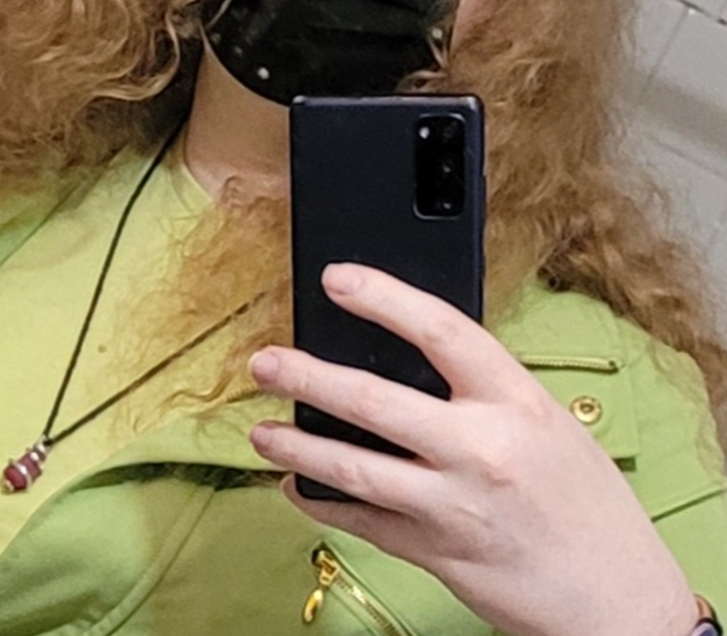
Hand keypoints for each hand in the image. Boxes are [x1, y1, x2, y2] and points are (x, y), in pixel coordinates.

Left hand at [248, 263, 698, 635]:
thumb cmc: (586, 505)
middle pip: (374, 401)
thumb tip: (404, 361)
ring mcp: (453, 504)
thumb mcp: (548, 426)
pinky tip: (295, 485)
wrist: (619, 601)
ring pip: (352, 468)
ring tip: (261, 432)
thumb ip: (483, 395)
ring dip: (296, 445)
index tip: (336, 278)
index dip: (383, 298)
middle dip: (307, 376)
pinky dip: (319, 500)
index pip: (441, 332)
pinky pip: (359, 521)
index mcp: (516, 403)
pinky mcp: (434, 552)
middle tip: (264, 362)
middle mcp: (481, 449)